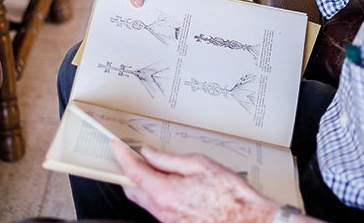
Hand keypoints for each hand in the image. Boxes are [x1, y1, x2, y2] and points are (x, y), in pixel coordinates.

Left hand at [113, 143, 279, 222]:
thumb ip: (170, 159)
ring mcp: (168, 220)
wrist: (247, 220)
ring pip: (144, 201)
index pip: (134, 172)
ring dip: (143, 184)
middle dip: (128, 172)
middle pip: (133, 190)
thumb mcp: (200, 164)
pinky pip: (157, 209)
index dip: (122, 156)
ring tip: (153, 168)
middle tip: (131, 157)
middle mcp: (162, 210)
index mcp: (165, 192)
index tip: (116, 147)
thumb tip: (151, 154)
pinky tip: (169, 186)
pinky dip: (156, 195)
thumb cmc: (230, 195)